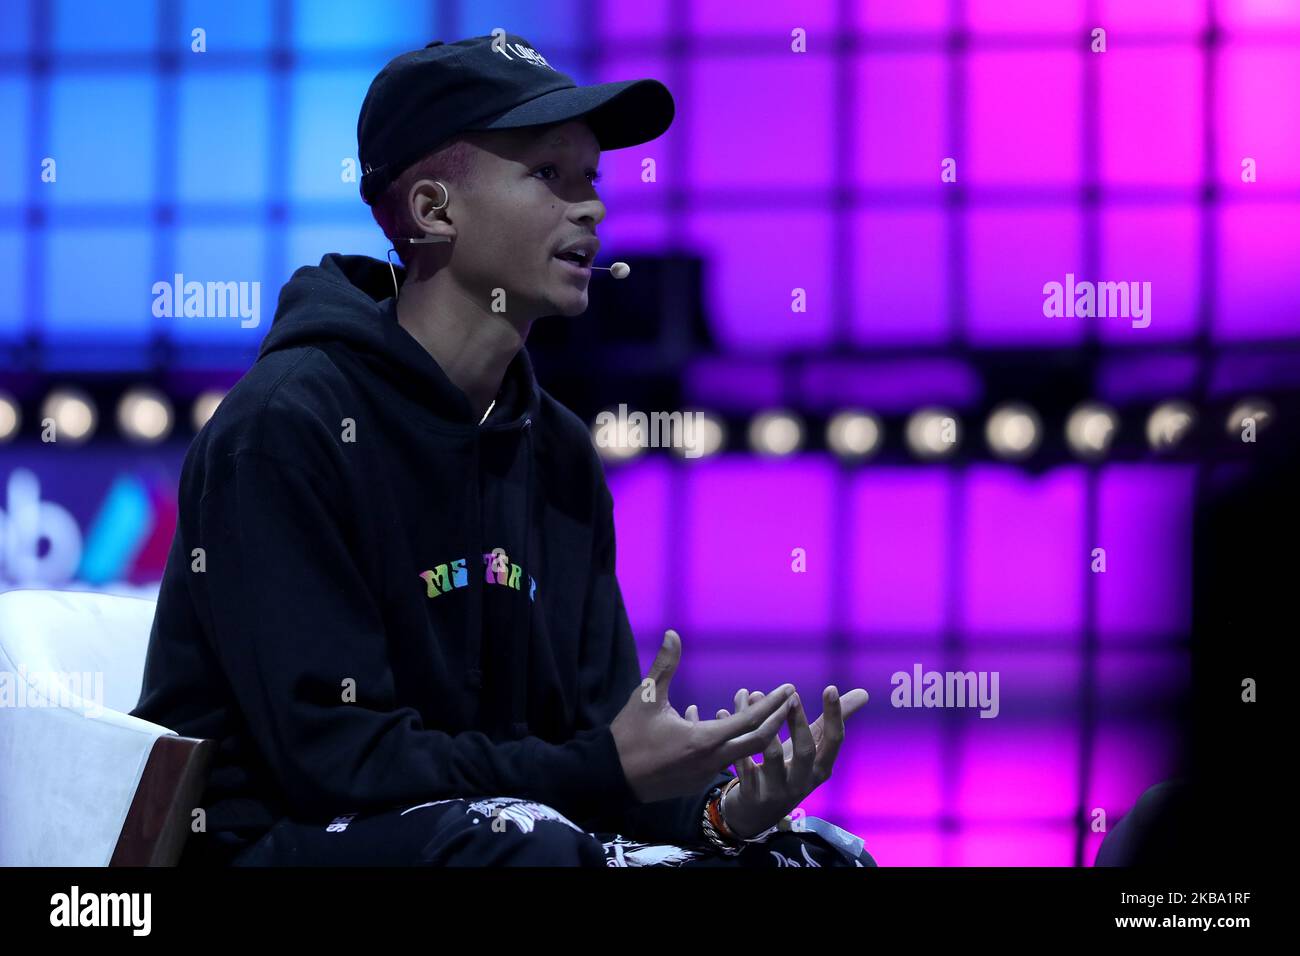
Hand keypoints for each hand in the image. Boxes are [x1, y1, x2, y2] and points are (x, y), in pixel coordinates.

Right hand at [610, 629, 797, 803]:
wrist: (608, 777)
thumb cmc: (628, 735)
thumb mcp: (646, 697)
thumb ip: (664, 665)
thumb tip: (673, 634)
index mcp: (704, 740)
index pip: (750, 721)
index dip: (773, 704)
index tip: (789, 689)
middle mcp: (711, 761)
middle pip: (758, 742)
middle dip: (777, 719)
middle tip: (790, 701)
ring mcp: (705, 775)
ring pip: (740, 752)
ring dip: (753, 731)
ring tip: (757, 709)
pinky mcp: (696, 783)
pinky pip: (721, 760)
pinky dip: (728, 742)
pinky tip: (716, 726)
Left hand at [700, 684, 867, 839]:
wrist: (757, 814)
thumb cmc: (788, 772)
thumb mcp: (812, 750)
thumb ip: (831, 722)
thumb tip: (864, 693)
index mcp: (821, 768)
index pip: (834, 741)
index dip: (835, 716)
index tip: (831, 688)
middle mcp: (803, 782)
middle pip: (805, 751)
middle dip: (798, 722)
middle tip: (790, 695)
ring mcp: (778, 790)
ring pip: (770, 756)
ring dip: (762, 724)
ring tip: (754, 695)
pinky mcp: (752, 794)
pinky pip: (741, 763)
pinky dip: (732, 737)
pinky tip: (723, 712)